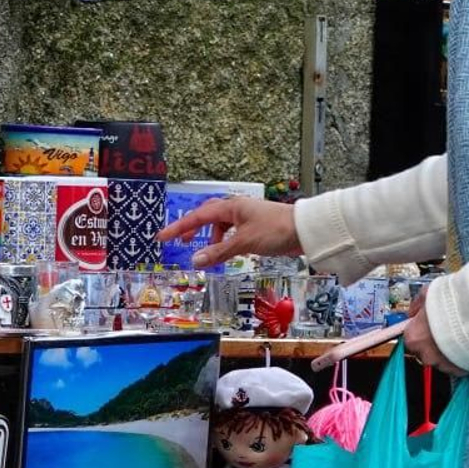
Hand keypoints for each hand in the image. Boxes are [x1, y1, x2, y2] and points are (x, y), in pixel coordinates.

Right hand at [156, 197, 300, 267]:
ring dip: (212, 239)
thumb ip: (219, 252)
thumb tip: (195, 260)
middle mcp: (238, 210)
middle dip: (193, 229)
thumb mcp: (244, 243)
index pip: (198, 216)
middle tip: (181, 242)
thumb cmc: (276, 230)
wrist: (305, 230)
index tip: (162, 237)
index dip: (179, 227)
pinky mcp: (256, 228)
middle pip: (209, 217)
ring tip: (208, 254)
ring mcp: (248, 218)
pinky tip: (228, 254)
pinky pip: (234, 234)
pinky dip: (226, 243)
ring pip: (223, 227)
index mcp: (232, 207)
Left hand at [404, 292, 463, 375]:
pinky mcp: (458, 370)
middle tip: (446, 329)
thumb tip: (413, 311)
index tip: (429, 326)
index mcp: (413, 336)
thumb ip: (417, 304)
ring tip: (459, 336)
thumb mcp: (429, 293)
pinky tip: (467, 345)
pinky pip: (456, 366)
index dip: (420, 331)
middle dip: (434, 343)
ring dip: (447, 351)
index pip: (410, 339)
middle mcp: (425, 354)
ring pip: (440, 360)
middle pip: (424, 352)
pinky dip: (460, 358)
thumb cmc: (454, 303)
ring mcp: (442, 364)